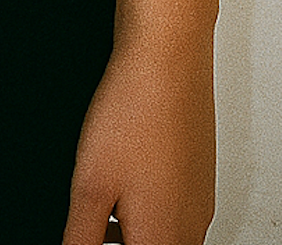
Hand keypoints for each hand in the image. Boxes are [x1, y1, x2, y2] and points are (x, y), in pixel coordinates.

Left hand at [63, 34, 215, 244]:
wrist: (167, 56)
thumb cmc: (134, 111)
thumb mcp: (89, 186)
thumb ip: (81, 237)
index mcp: (163, 240)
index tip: (86, 234)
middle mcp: (191, 228)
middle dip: (119, 244)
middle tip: (91, 226)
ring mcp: (199, 201)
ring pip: (165, 236)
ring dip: (131, 233)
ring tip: (98, 210)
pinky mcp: (199, 177)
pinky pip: (174, 211)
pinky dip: (146, 210)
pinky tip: (121, 181)